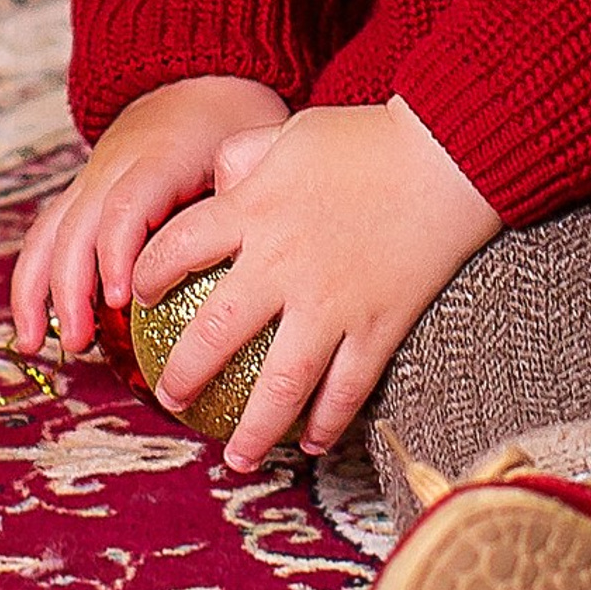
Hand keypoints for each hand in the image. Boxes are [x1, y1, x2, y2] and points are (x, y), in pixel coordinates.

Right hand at [8, 76, 289, 362]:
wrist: (193, 76)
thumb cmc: (229, 120)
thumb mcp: (250, 145)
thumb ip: (248, 193)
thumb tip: (257, 255)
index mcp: (159, 158)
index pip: (128, 205)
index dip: (118, 252)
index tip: (120, 299)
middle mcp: (113, 168)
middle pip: (77, 226)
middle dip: (70, 287)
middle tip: (80, 342)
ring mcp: (91, 180)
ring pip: (49, 231)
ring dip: (36, 289)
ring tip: (31, 344)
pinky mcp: (81, 193)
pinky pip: (46, 234)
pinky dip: (31, 279)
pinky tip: (30, 327)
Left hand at [130, 97, 497, 473]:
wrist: (447, 156)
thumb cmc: (367, 138)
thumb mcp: (290, 131)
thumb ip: (244, 157)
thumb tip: (216, 185)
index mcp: (254, 211)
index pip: (178, 249)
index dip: (150, 276)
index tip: (143, 297)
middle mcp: (283, 264)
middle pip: (215, 332)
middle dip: (184, 375)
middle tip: (171, 399)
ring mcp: (332, 302)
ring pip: (280, 384)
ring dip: (252, 428)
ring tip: (234, 457)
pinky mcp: (378, 325)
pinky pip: (346, 388)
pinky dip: (326, 421)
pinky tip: (309, 441)